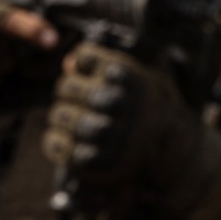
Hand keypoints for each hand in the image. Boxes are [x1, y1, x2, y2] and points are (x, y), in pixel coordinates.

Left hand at [43, 42, 214, 193]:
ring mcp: (110, 134)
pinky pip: (61, 146)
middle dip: (67, 91)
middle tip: (74, 97)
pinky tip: (64, 139)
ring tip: (70, 119)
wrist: (164, 148)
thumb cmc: (139, 105)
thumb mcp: (131, 78)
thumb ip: (101, 64)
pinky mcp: (100, 161)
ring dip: (60, 117)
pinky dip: (56, 142)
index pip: (86, 58)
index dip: (83, 64)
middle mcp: (121, 105)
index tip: (90, 72)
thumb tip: (69, 63)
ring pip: (61, 115)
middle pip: (68, 87)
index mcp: (131, 79)